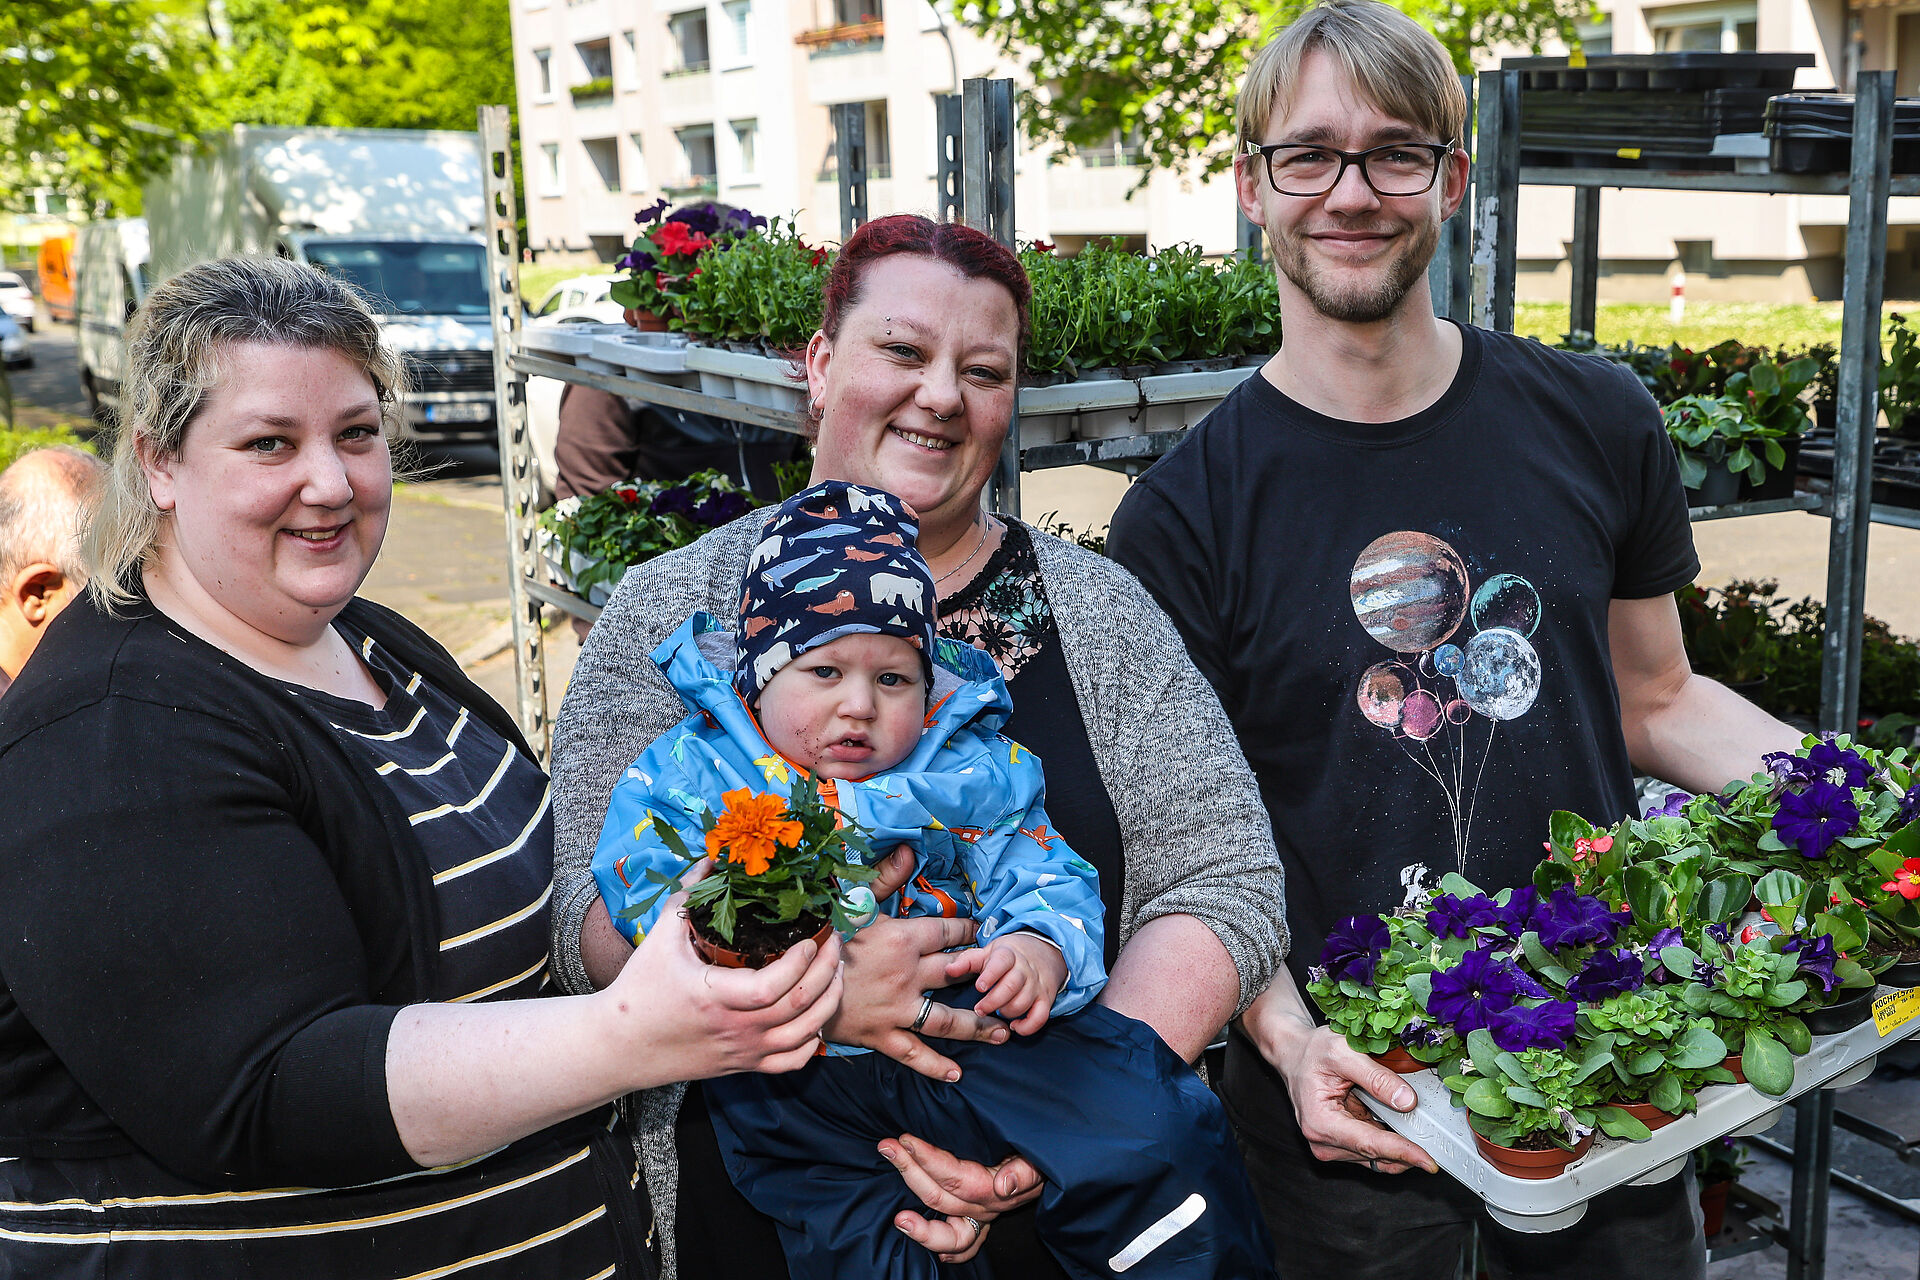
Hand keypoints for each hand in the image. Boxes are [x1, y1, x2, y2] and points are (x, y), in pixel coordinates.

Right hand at [601, 876, 842, 1082]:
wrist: (619, 1046)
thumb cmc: (639, 991)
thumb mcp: (660, 938)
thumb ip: (688, 895)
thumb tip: (711, 859)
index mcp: (715, 996)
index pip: (774, 986)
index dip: (802, 961)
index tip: (812, 936)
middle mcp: (735, 1029)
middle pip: (800, 1006)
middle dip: (827, 971)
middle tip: (835, 943)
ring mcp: (743, 1051)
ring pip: (805, 1035)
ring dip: (829, 1002)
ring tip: (837, 973)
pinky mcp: (744, 1066)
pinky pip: (793, 1062)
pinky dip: (814, 1040)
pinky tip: (818, 1015)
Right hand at [826, 846, 1009, 1081]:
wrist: (791, 980)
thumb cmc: (823, 937)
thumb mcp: (853, 902)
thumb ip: (885, 878)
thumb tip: (909, 850)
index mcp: (903, 940)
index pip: (949, 933)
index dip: (969, 931)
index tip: (982, 933)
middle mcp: (908, 976)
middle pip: (958, 974)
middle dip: (986, 974)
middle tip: (1008, 979)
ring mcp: (897, 1009)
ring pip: (948, 1020)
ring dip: (978, 1025)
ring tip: (1003, 1031)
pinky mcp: (882, 1035)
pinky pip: (914, 1053)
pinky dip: (935, 1065)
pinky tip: (956, 1073)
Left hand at [880, 1132, 1043, 1263]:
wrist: (1063, 1159)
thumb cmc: (1046, 1148)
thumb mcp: (1040, 1153)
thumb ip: (1024, 1169)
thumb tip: (1003, 1185)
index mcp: (999, 1188)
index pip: (957, 1178)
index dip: (928, 1160)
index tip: (905, 1140)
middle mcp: (989, 1208)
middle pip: (943, 1199)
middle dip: (911, 1173)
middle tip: (887, 1148)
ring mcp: (985, 1218)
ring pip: (949, 1233)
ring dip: (920, 1227)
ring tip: (898, 1219)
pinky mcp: (983, 1221)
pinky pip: (965, 1245)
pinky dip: (946, 1249)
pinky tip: (924, 1241)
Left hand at [944, 933, 1065, 1034]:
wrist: (1043, 951)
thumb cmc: (1007, 956)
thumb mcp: (988, 952)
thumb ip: (967, 961)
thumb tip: (948, 970)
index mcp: (1008, 955)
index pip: (1001, 962)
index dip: (990, 975)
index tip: (979, 986)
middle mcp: (1025, 970)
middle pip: (1011, 987)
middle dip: (993, 1001)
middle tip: (979, 1009)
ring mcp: (1036, 985)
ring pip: (1023, 1003)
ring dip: (1007, 1013)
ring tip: (995, 1013)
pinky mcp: (1046, 999)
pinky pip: (1041, 1017)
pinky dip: (1028, 1026)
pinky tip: (1015, 1027)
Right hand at [1242, 990, 1434, 1173]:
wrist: (1293, 1053)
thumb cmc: (1313, 1051)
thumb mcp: (1344, 1052)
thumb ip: (1376, 1077)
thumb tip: (1407, 1102)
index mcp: (1320, 1123)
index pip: (1370, 1145)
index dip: (1403, 1152)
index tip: (1428, 1161)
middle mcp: (1323, 1142)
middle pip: (1375, 1156)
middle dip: (1406, 1150)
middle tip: (1435, 1142)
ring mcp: (1331, 1146)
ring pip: (1376, 1158)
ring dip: (1397, 1146)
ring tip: (1415, 1126)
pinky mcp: (1340, 1144)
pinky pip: (1372, 1151)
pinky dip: (1389, 1142)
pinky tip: (1400, 1128)